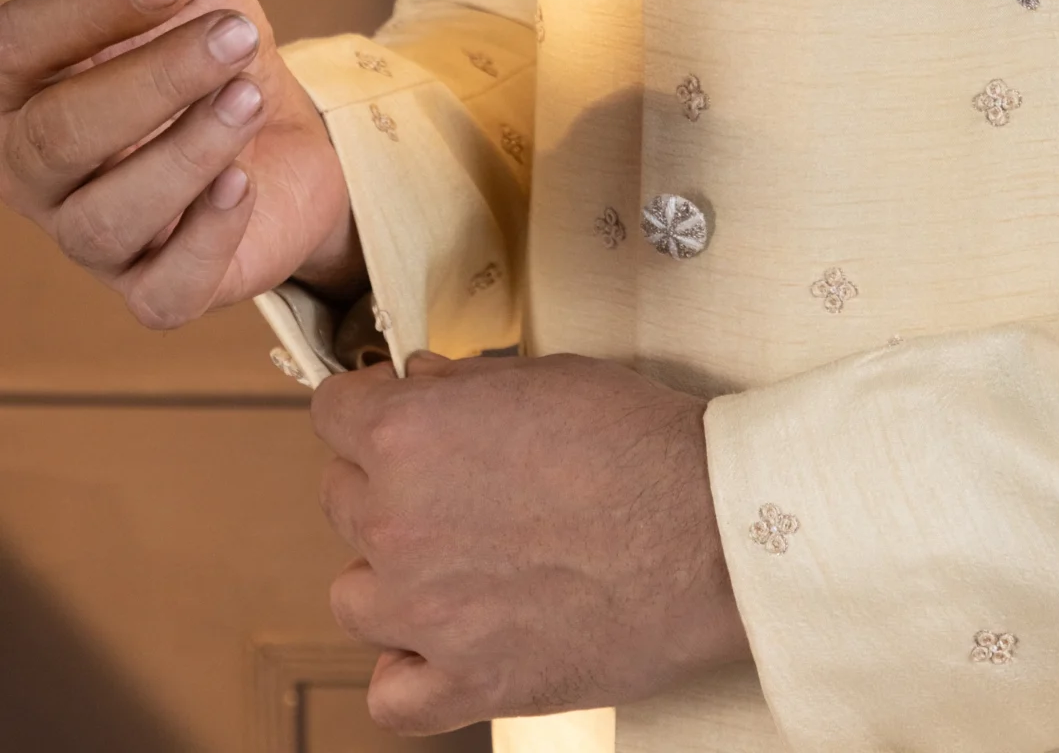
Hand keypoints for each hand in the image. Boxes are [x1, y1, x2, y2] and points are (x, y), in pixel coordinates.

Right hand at [0, 0, 360, 326]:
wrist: (285, 129)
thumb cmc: (211, 56)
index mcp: (23, 90)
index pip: (13, 48)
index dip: (87, 9)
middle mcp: (37, 173)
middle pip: (58, 137)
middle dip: (154, 80)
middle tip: (233, 36)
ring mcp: (90, 241)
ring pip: (106, 219)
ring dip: (189, 150)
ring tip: (247, 98)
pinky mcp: (157, 291)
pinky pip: (163, 289)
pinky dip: (206, 235)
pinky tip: (241, 182)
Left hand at [313, 349, 749, 731]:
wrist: (713, 530)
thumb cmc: (639, 441)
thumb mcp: (546, 375)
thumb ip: (460, 384)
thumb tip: (416, 383)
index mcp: (408, 433)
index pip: (332, 412)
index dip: (368, 408)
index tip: (394, 417)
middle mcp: (397, 521)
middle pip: (340, 498)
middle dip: (385, 483)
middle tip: (455, 484)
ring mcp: (424, 613)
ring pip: (353, 595)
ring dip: (392, 576)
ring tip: (458, 561)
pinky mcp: (467, 683)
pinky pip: (391, 695)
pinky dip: (411, 671)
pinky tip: (447, 643)